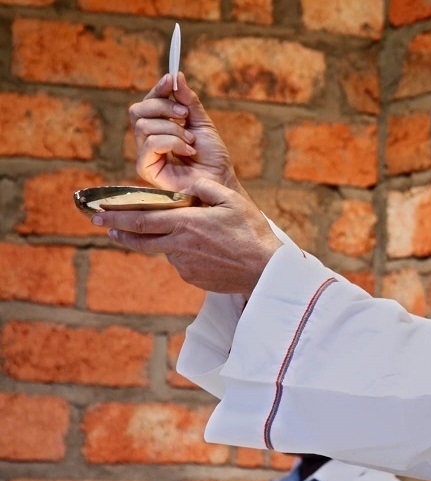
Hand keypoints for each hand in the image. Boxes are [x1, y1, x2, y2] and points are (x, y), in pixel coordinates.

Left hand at [91, 178, 282, 295]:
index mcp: (185, 223)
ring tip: (175, 234)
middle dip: (119, 230)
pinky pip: (181, 262)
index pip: (141, 219)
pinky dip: (183, 254)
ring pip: (164, 249)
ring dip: (162, 241)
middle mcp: (179, 245)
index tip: (98, 213)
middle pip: (140, 239)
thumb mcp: (232, 200)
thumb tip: (188, 187)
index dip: (117, 216)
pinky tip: (202, 250)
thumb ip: (206, 188)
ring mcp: (185, 265)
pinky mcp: (193, 278)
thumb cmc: (252, 232)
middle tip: (104, 226)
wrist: (266, 271)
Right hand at [129, 72, 243, 194]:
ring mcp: (145, 155)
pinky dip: (172, 143)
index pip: (147, 103)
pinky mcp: (146, 169)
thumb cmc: (212, 157)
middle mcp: (147, 140)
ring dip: (174, 130)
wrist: (221, 180)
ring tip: (191, 142)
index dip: (157, 90)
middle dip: (164, 108)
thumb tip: (176, 75)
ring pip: (144, 126)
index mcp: (159, 128)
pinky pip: (149, 144)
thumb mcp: (202, 123)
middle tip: (186, 116)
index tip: (171, 80)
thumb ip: (188, 101)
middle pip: (137, 110)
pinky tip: (188, 152)